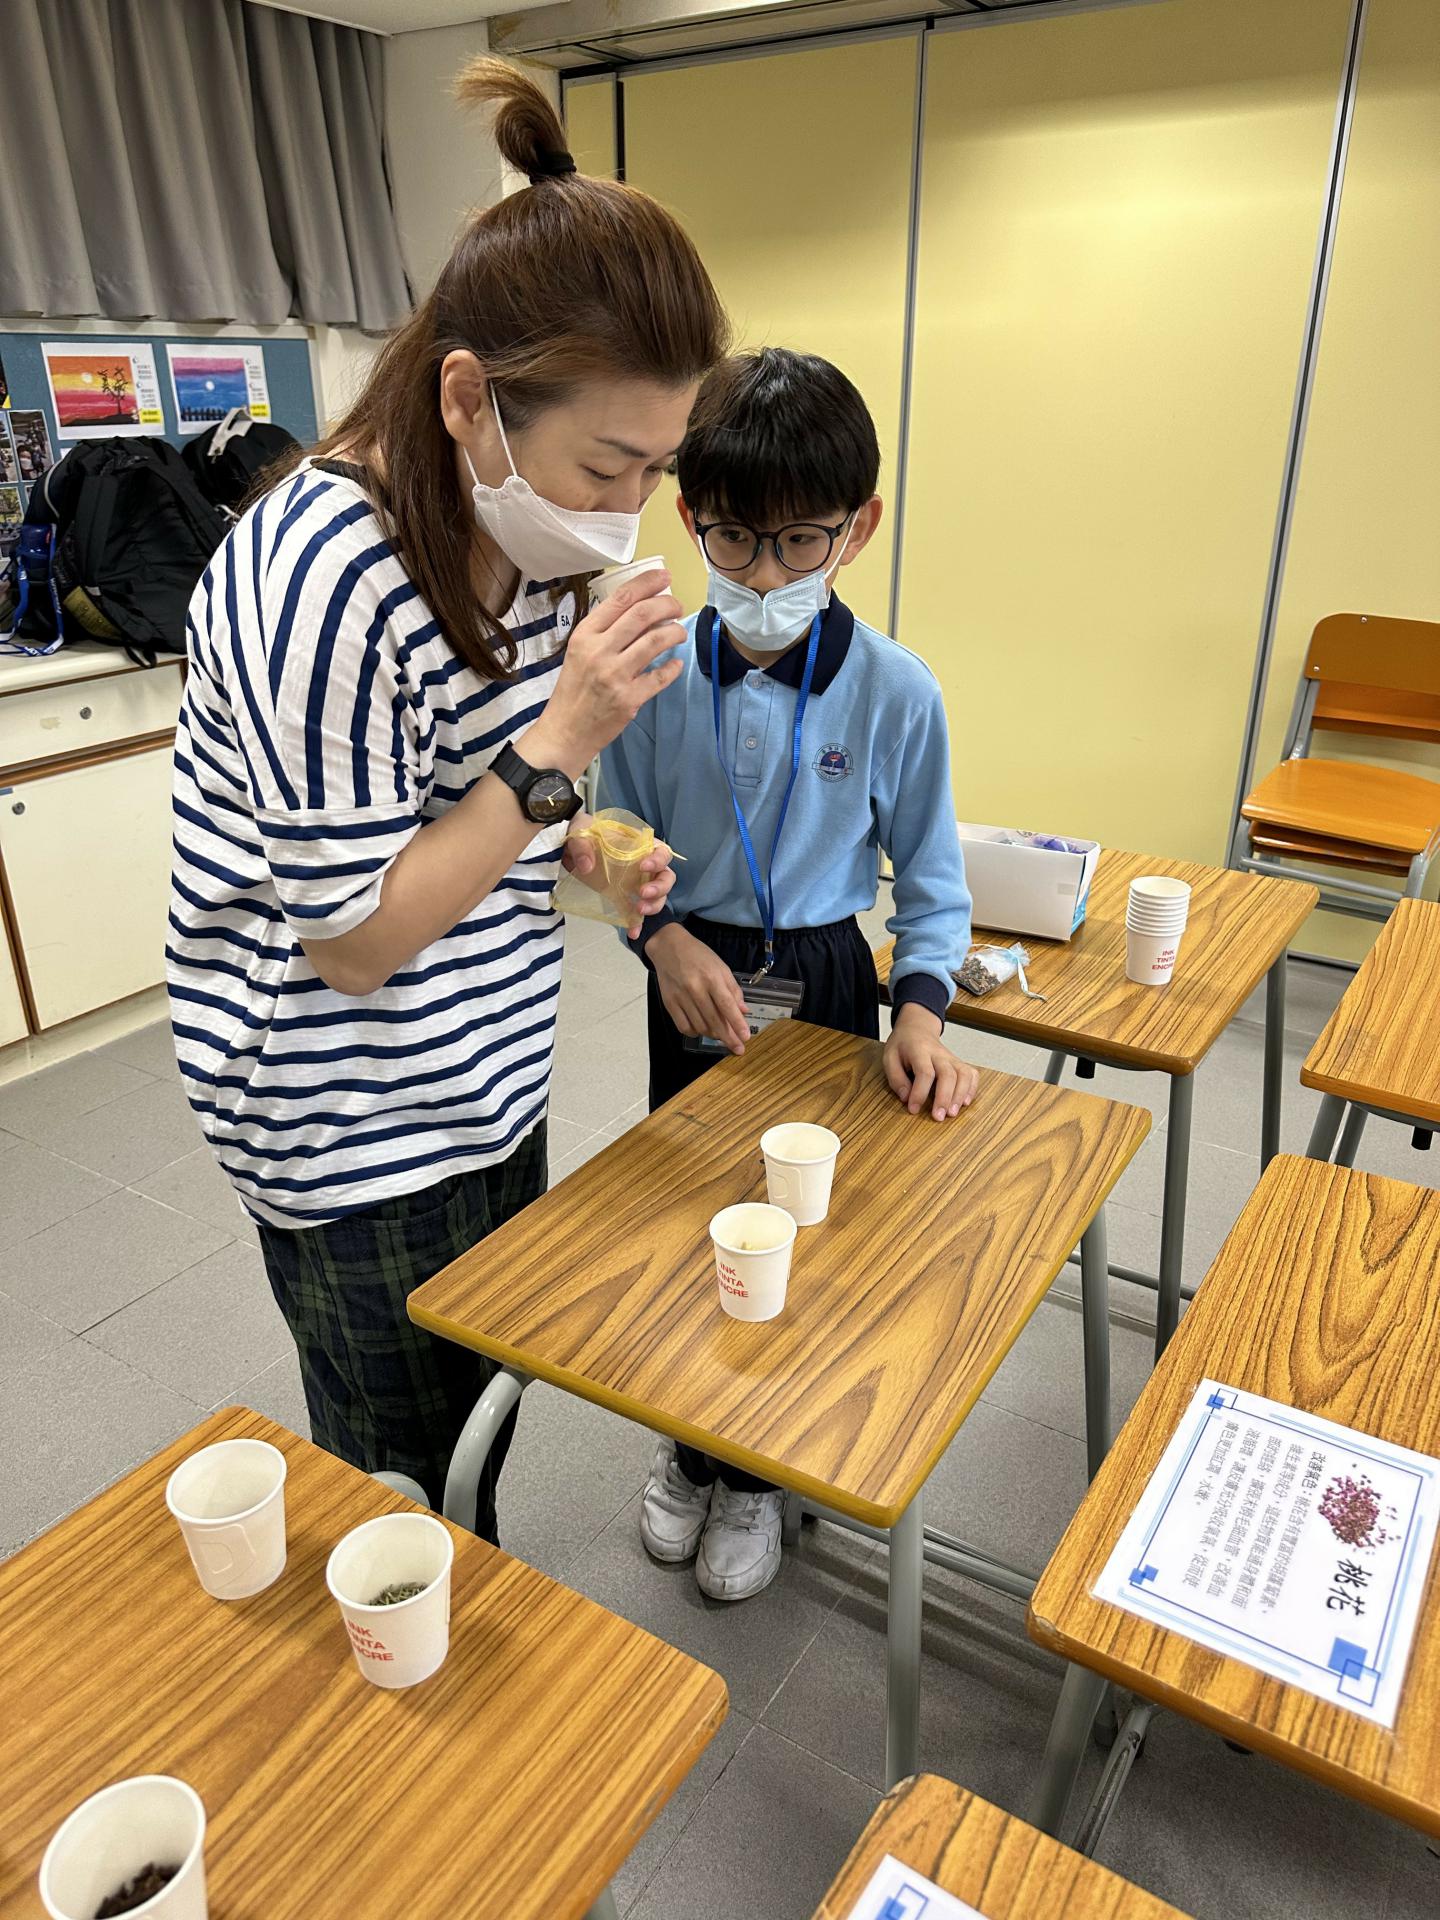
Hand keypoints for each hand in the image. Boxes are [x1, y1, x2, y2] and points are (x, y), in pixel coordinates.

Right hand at [524, 569, 685, 774]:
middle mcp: (599, 651)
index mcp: (585, 635)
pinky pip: (660, 676)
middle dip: (668, 604)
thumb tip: (643, 610)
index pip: (621, 598)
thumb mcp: (579, 651)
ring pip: (657, 640)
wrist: (565, 731)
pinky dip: (673, 667)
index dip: (647, 583)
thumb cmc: (574, 689)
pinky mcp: (629, 699)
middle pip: (643, 614)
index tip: (664, 577)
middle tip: (677, 606)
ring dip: (675, 631)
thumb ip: (605, 631)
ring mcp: (615, 675)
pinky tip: (675, 663)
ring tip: (678, 632)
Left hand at [561, 820, 677, 937]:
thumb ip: (582, 845)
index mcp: (640, 844)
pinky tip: (633, 933)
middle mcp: (645, 864)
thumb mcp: (580, 833)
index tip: (643, 866)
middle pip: (666, 876)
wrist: (573, 851)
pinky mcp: (626, 897)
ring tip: (639, 910)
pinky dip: (637, 923)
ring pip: (658, 896)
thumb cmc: (584, 836)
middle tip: (643, 893)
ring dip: (653, 905)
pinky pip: (637, 912)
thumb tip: (586, 865)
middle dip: (660, 887)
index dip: (657, 859)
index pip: (660, 851)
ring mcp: (638, 882)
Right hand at [649, 924, 750, 1054]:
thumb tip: (743, 1011)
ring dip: (713, 1035)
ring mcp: (681, 996)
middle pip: (714, 1020)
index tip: (745, 1037)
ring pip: (699, 1026)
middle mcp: (696, 988)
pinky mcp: (669, 1002)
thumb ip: (733, 990)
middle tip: (738, 1048)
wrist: (669, 947)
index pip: (727, 1006)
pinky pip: (683, 1026)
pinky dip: (694, 1032)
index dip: (737, 1024)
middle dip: (728, 1037)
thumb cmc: (699, 956)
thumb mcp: (721, 967)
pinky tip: (701, 1030)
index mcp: (712, 977)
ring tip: (721, 1036)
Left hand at [883, 1004, 977, 1120]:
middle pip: (948, 1074)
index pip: (924, 1072)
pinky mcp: (959, 1063)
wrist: (917, 1029)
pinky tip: (964, 1103)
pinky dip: (971, 1089)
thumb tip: (906, 1098)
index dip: (920, 1093)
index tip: (913, 1109)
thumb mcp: (889, 1058)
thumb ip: (896, 1078)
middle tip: (938, 1117)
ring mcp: (952, 1058)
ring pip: (963, 1074)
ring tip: (952, 1113)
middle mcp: (939, 1054)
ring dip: (960, 1095)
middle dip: (944, 1097)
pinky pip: (972, 1074)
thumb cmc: (903, 1046)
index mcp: (919, 1051)